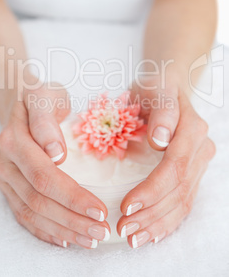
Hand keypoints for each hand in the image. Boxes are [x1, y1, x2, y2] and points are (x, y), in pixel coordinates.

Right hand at [0, 82, 109, 248]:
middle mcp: (4, 161)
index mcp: (14, 138)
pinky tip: (66, 239)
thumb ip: (46, 121)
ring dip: (62, 229)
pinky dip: (45, 230)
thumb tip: (55, 153)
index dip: (72, 196)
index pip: (44, 175)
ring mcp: (4, 176)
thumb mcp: (47, 96)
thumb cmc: (43, 97)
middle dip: (71, 218)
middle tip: (101, 231)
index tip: (100, 210)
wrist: (23, 101)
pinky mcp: (7, 187)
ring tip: (90, 238)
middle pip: (38, 198)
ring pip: (30, 212)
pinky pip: (23, 215)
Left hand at [117, 78, 215, 247]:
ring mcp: (199, 162)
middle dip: (151, 213)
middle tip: (124, 228)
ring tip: (133, 237)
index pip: (174, 167)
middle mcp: (201, 148)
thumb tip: (161, 140)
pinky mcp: (193, 172)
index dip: (152, 190)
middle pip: (179, 189)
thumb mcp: (155, 88)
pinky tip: (151, 234)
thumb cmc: (155, 87)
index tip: (126, 206)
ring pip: (183, 200)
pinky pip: (184, 201)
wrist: (168, 87)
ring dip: (158, 223)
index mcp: (192, 129)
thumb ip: (162, 110)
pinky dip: (168, 220)